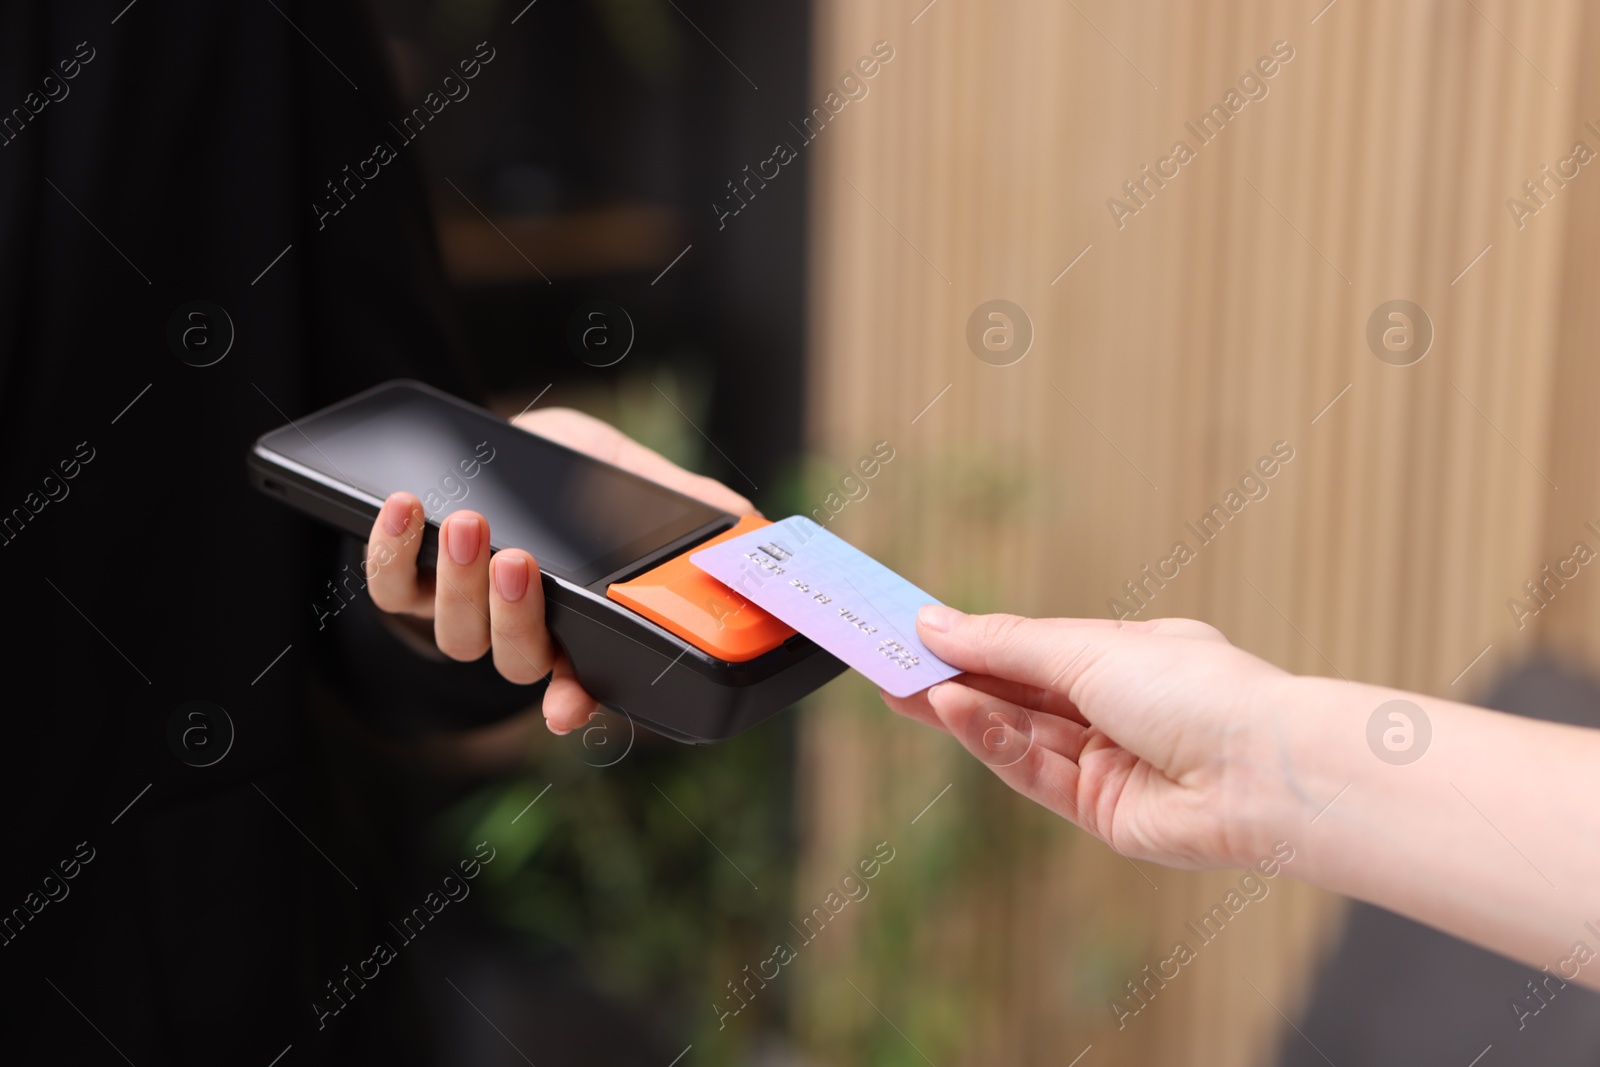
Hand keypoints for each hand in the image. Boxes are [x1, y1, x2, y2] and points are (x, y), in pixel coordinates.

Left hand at [363, 406, 756, 734]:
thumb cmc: (566, 471)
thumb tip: (744, 515)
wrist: (487, 447)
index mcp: (576, 625)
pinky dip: (391, 550)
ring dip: (459, 581)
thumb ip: (680, 498)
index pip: (582, 680)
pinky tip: (406, 506)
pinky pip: (389, 588)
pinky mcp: (406, 586)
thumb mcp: (626, 475)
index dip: (576, 700)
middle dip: (516, 616)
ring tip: (471, 522)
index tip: (568, 707)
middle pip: (516, 659)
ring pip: (456, 632)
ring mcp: (459, 614)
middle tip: (521, 560)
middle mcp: (517, 631)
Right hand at [881, 608, 1292, 870]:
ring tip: (905, 687)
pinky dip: (990, 742)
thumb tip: (937, 622)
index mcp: (1129, 657)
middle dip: (955, 678)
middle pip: (1019, 694)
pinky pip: (1033, 772)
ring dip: (963, 710)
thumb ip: (1006, 644)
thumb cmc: (1196, 690)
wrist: (1263, 774)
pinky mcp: (1102, 813)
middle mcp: (1119, 709)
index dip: (976, 639)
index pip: (1035, 647)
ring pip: (1019, 734)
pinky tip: (953, 711)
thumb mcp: (1088, 648)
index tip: (915, 629)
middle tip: (887, 665)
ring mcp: (1110, 763)